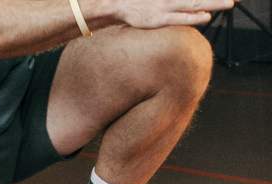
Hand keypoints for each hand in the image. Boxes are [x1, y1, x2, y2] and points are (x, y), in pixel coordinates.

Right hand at [113, 0, 234, 27]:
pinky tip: (206, 16)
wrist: (117, 4)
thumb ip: (177, 5)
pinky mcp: (159, 18)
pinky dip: (193, 17)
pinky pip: (180, 17)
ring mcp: (167, 6)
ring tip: (229, 4)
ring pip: (195, 3)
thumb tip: (194, 9)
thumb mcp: (158, 0)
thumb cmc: (138, 2)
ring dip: (212, 3)